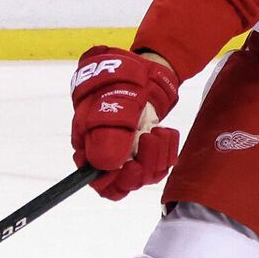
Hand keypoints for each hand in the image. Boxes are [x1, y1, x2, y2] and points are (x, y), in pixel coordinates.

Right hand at [71, 46, 181, 200]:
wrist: (141, 73)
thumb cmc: (117, 83)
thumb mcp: (108, 102)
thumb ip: (106, 133)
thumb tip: (105, 164)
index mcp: (90, 146)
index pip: (98, 182)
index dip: (111, 181)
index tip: (127, 165)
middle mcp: (110, 156)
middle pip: (124, 184)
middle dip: (140, 168)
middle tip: (147, 140)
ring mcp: (132, 155)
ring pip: (146, 176)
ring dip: (156, 155)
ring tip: (155, 131)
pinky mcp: (151, 152)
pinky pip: (162, 165)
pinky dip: (167, 150)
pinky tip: (164, 132)